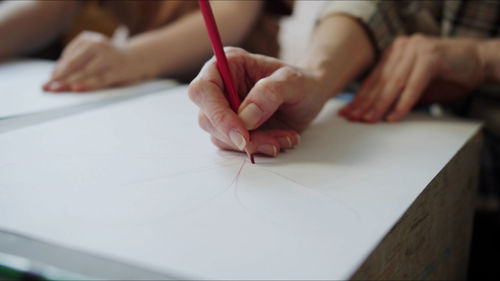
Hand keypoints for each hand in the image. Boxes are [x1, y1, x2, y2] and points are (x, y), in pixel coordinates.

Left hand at [43, 31, 149, 91]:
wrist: (137, 58)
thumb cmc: (110, 59)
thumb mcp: (93, 54)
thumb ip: (77, 62)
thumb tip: (54, 76)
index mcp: (88, 39)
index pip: (68, 57)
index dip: (57, 69)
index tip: (48, 81)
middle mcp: (98, 45)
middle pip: (74, 64)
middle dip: (59, 77)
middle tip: (48, 87)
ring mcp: (108, 57)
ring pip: (84, 72)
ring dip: (69, 82)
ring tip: (58, 90)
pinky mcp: (116, 70)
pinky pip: (99, 79)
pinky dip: (87, 84)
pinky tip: (77, 88)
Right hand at [188, 47, 327, 156]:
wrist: (310, 97)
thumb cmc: (301, 83)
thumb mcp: (294, 82)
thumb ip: (270, 93)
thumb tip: (245, 117)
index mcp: (229, 64)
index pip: (204, 89)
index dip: (217, 114)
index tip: (242, 134)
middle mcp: (221, 86)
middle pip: (207, 118)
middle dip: (238, 135)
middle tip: (271, 142)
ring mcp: (225, 109)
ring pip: (220, 137)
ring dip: (253, 144)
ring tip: (284, 138)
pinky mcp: (233, 129)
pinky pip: (235, 146)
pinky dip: (258, 148)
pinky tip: (280, 140)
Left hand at [338, 34, 484, 121]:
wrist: (480, 62)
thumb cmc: (448, 76)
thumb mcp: (416, 88)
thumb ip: (396, 95)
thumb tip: (373, 114)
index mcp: (395, 52)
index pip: (373, 79)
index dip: (359, 98)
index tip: (347, 113)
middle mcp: (402, 47)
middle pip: (379, 81)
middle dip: (365, 103)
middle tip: (353, 119)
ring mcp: (416, 49)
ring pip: (393, 83)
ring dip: (379, 105)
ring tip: (369, 121)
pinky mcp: (431, 56)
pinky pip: (412, 85)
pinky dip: (403, 103)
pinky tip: (393, 117)